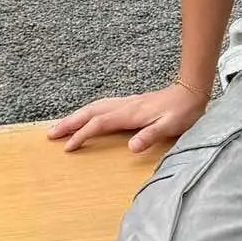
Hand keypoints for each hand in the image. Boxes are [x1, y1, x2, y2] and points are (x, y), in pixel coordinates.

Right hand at [46, 81, 209, 153]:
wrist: (190, 93)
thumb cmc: (182, 112)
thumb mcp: (170, 127)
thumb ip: (150, 135)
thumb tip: (131, 147)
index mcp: (129, 114)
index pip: (99, 125)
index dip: (82, 135)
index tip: (68, 147)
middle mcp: (123, 106)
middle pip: (89, 113)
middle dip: (69, 123)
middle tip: (50, 134)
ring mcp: (125, 103)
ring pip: (93, 108)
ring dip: (75, 116)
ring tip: (60, 126)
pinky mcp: (129, 104)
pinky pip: (101, 106)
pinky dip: (87, 111)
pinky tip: (85, 115)